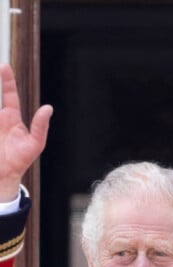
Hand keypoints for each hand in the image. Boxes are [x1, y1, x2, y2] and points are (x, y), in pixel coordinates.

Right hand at [0, 64, 52, 200]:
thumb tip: (48, 108)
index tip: (4, 66)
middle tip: (1, 67)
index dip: (8, 80)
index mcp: (11, 117)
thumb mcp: (36, 143)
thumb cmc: (21, 159)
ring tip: (1, 118)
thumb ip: (40, 126)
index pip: (9, 94)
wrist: (5, 174)